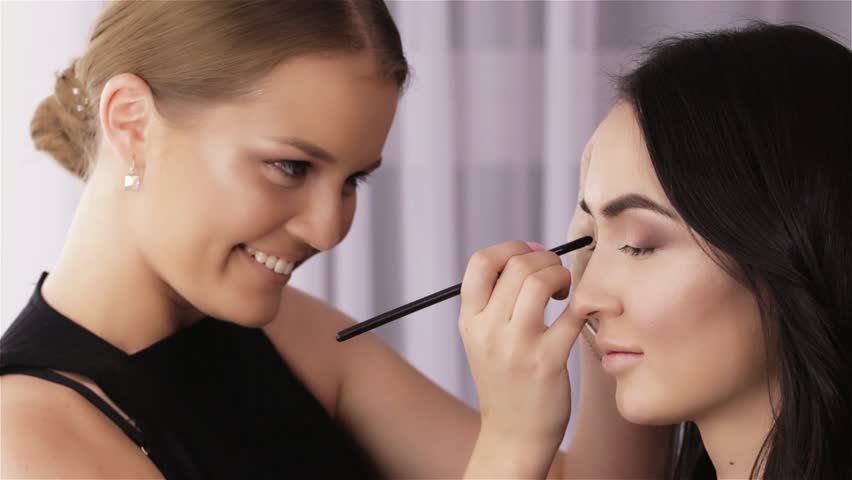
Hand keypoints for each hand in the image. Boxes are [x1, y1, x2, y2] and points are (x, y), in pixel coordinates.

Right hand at [459, 241, 585, 477]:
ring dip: (561, 275)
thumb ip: (494, 299)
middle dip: (545, 259)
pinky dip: (584, 304)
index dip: (510, 248)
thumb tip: (529, 254)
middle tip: (555, 274)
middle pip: (518, 266)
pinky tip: (581, 311)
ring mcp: (518, 346)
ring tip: (564, 291)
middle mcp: (489, 331)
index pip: (481, 263)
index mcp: (470, 321)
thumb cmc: (505, 379)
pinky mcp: (549, 360)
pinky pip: (572, 314)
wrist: (514, 433)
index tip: (530, 255)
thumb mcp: (482, 339)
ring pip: (541, 282)